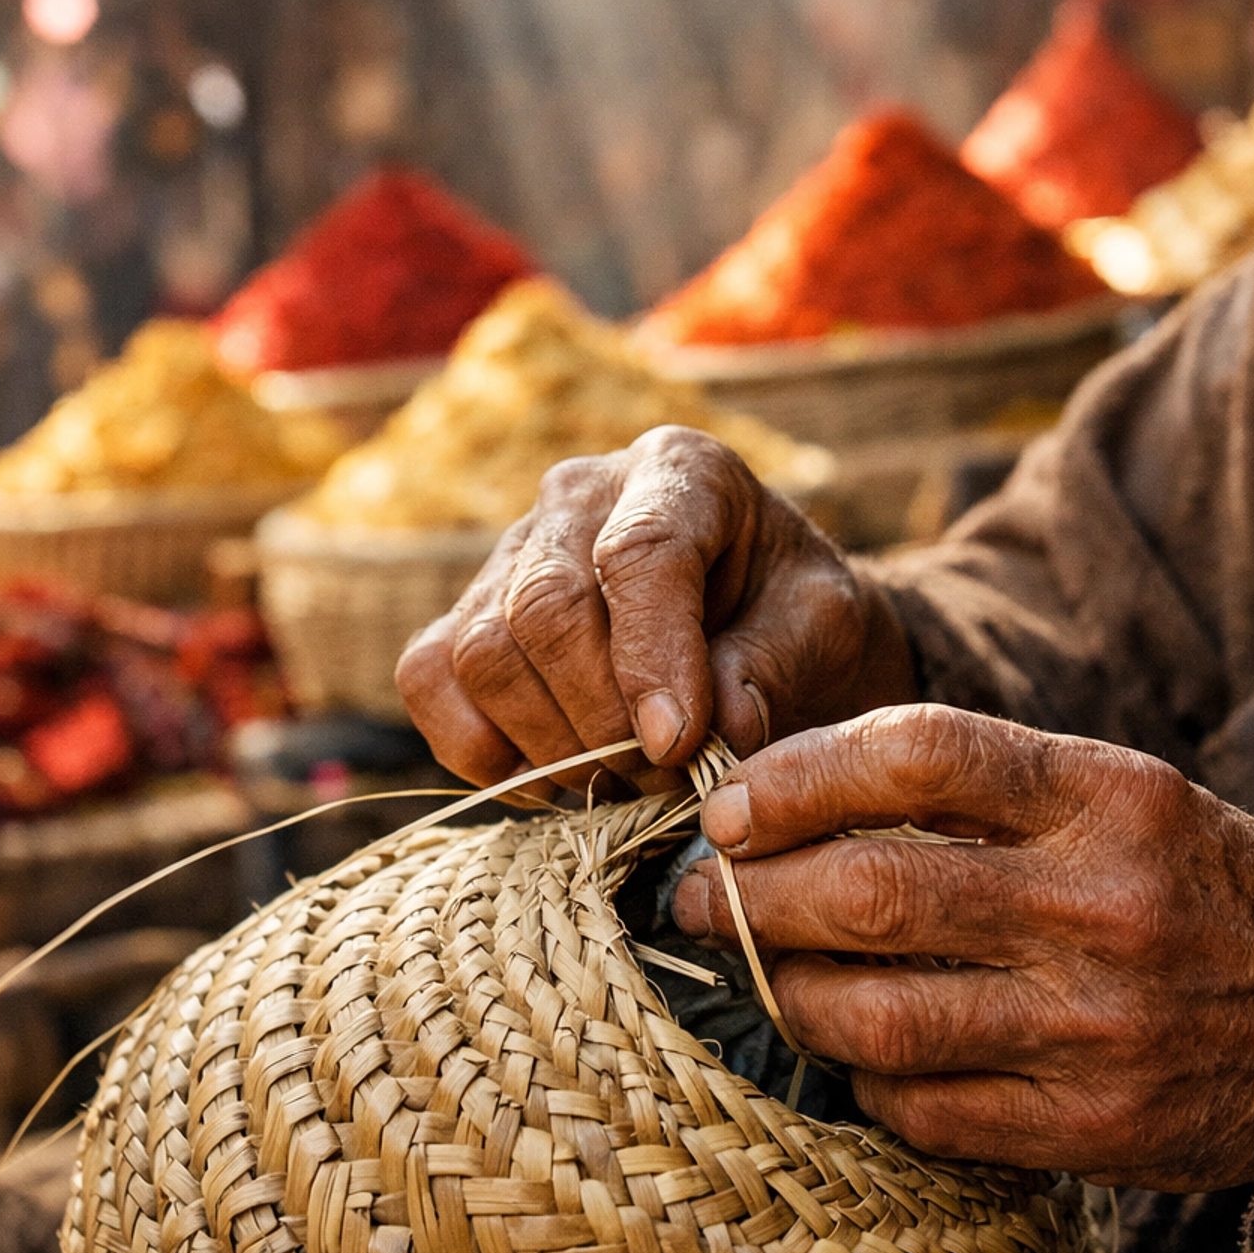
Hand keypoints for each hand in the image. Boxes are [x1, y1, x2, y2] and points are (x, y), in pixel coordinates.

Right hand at [396, 428, 913, 786]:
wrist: (764, 622)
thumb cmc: (795, 615)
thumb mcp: (823, 627)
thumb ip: (774, 663)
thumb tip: (717, 729)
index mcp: (680, 470)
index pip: (639, 551)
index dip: (651, 656)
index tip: (678, 744)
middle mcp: (578, 494)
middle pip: (545, 608)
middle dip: (602, 719)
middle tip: (664, 779)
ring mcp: (510, 553)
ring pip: (483, 652)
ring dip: (551, 746)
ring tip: (625, 782)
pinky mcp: (463, 615)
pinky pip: (429, 679)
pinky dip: (481, 750)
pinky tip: (554, 781)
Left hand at [673, 704, 1253, 1209]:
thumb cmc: (1208, 891)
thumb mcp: (1127, 797)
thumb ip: (985, 788)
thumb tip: (795, 795)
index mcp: (1112, 796)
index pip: (918, 754)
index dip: (796, 775)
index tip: (731, 803)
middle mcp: (1104, 907)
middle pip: (871, 892)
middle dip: (750, 894)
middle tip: (697, 893)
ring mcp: (1097, 1031)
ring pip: (874, 1016)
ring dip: (783, 991)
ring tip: (757, 970)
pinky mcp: (1091, 1132)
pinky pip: (921, 1110)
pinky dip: (860, 1079)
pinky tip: (851, 1049)